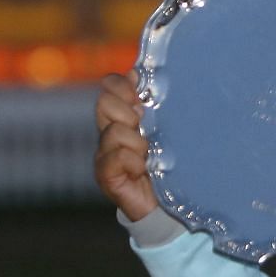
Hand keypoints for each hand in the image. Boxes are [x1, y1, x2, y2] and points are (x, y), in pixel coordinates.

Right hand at [93, 73, 157, 220]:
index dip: (123, 85)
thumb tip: (141, 72)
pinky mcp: (106, 175)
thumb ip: (157, 102)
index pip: (110, 85)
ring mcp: (105, 154)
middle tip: (145, 128)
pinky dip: (133, 161)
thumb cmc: (171, 162)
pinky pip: (116, 156)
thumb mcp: (168, 128)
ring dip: (137, 142)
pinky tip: (143, 169)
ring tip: (149, 155)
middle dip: (128, 112)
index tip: (142, 97)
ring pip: (114, 131)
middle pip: (104, 103)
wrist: (170, 204)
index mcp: (123, 115)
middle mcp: (109, 131)